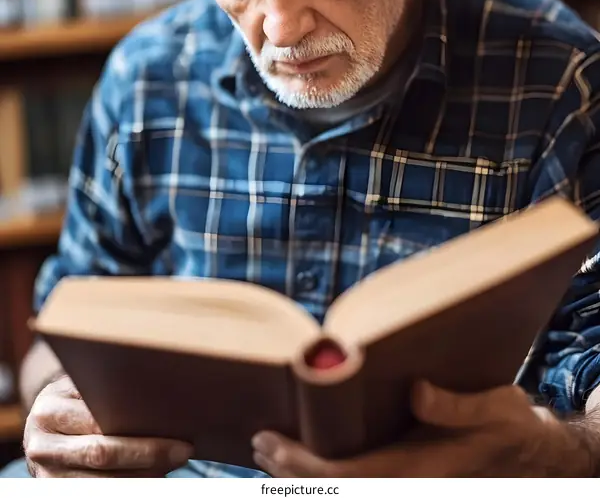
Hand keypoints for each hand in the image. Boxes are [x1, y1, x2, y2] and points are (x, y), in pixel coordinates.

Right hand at [24, 374, 193, 477]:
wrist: (42, 423)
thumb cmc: (75, 399)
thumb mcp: (81, 386)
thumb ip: (106, 390)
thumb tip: (160, 391)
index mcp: (49, 411)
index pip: (99, 423)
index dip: (139, 429)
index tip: (178, 433)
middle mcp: (42, 446)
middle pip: (102, 454)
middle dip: (149, 455)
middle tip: (183, 452)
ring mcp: (46, 475)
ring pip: (102, 483)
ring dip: (142, 477)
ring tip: (171, 467)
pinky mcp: (54, 491)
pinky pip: (96, 493)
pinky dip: (129, 486)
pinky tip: (152, 478)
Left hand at [252, 381, 593, 477]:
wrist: (532, 454)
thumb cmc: (512, 428)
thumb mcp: (495, 408)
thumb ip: (456, 406)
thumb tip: (417, 393)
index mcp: (421, 469)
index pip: (349, 477)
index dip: (305, 465)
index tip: (273, 441)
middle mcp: (406, 480)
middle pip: (336, 488)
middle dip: (292, 471)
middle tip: (259, 441)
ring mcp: (405, 480)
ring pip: (343, 487)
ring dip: (303, 473)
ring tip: (270, 449)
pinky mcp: (406, 472)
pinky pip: (357, 477)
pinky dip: (325, 469)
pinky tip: (309, 452)